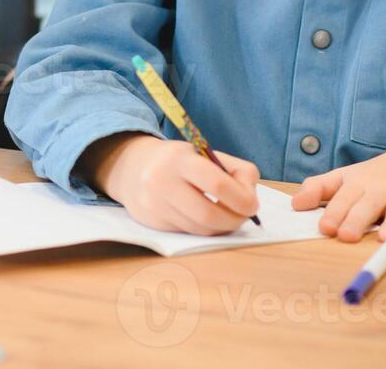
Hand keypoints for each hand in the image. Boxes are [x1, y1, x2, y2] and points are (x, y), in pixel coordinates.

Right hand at [79, 133, 260, 235]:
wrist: (132, 168)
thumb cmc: (180, 161)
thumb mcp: (205, 153)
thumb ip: (236, 170)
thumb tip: (251, 200)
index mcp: (180, 158)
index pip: (217, 183)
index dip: (241, 199)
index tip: (253, 205)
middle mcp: (161, 181)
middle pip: (208, 214)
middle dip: (234, 220)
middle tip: (243, 217)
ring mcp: (154, 204)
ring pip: (199, 229)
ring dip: (221, 227)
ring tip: (226, 217)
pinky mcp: (151, 222)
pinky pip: (187, 233)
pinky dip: (203, 229)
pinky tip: (205, 219)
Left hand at [291, 139, 385, 242]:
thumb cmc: (379, 175)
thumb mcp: (348, 177)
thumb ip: (320, 189)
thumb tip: (294, 204)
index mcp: (359, 184)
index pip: (343, 199)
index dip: (333, 212)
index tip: (324, 227)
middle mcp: (383, 188)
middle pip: (368, 204)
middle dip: (357, 219)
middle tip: (346, 236)